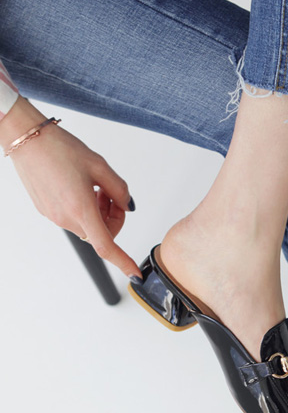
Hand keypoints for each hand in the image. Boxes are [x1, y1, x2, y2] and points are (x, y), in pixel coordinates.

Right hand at [0, 96, 140, 277]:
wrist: (26, 138)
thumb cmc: (59, 148)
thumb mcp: (100, 165)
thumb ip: (120, 189)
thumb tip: (129, 205)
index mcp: (81, 209)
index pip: (106, 246)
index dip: (123, 261)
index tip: (135, 274)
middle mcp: (66, 218)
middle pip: (103, 234)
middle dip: (114, 218)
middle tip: (113, 194)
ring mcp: (54, 216)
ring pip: (89, 226)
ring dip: (100, 212)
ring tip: (96, 186)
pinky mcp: (46, 211)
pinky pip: (74, 218)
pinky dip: (85, 209)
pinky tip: (82, 187)